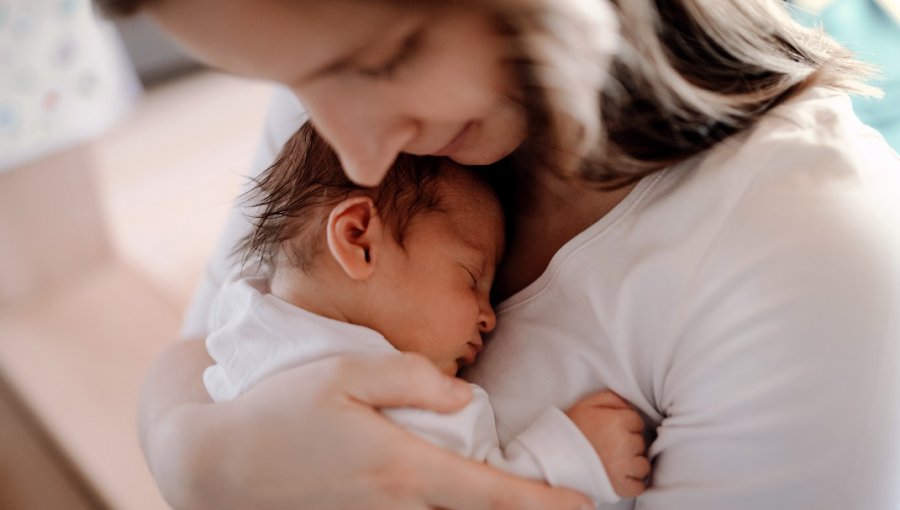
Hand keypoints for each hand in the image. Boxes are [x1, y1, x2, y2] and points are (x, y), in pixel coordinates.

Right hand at [139, 339, 593, 509]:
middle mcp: (395, 509)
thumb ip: (414, 379)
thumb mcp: (346, 371)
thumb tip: (468, 398)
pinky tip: (449, 502)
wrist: (213, 464)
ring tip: (516, 503)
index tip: (586, 507)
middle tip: (565, 507)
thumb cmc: (280, 408)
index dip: (542, 505)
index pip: (490, 494)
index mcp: (402, 466)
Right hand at [566, 390, 649, 497]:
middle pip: (640, 443)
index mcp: (617, 421)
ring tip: (612, 461)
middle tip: (608, 445)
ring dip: (632, 464)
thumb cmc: (568, 429)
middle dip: (628, 444)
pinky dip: (631, 483)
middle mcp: (624, 443)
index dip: (624, 425)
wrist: (551, 457)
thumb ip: (612, 398)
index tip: (611, 429)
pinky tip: (616, 476)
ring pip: (642, 465)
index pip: (637, 421)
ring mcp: (623, 466)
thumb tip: (630, 405)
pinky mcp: (620, 486)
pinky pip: (638, 486)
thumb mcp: (586, 404)